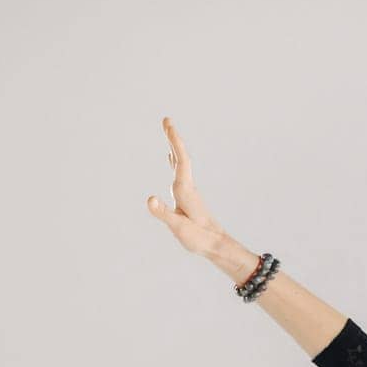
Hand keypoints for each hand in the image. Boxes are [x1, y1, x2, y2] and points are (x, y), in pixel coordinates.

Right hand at [144, 116, 227, 255]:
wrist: (217, 246)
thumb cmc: (199, 238)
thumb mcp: (179, 227)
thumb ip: (164, 213)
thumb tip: (150, 199)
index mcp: (185, 190)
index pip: (181, 161)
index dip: (175, 142)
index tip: (169, 125)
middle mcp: (188, 187)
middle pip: (181, 158)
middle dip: (173, 138)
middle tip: (166, 120)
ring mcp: (188, 191)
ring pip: (180, 163)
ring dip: (174, 146)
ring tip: (168, 132)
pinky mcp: (187, 196)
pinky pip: (179, 172)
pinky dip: (173, 160)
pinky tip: (170, 157)